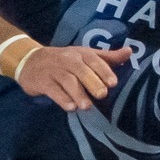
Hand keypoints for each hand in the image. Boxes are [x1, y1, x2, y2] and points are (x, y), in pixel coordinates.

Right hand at [17, 44, 132, 111]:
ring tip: (87, 106)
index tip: (113, 83)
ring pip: (67, 81)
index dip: (104, 71)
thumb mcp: (85, 56)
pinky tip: (70, 108)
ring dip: (78, 94)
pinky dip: (62, 99)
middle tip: (102, 95)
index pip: (94, 60)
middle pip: (81, 70)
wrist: (30, 60)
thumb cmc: (66, 60)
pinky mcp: (42, 81)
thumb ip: (108, 57)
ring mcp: (54, 70)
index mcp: (81, 54)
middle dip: (93, 82)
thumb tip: (130, 52)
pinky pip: (52, 90)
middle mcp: (68, 60)